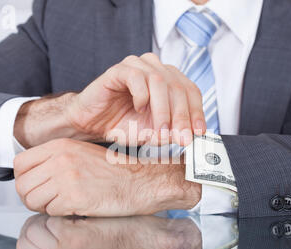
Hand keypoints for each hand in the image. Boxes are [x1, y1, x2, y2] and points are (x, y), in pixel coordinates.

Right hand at [14, 53, 205, 147]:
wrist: (91, 123)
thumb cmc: (122, 125)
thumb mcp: (152, 134)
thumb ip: (170, 133)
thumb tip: (187, 137)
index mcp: (169, 82)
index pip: (191, 92)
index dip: (197, 113)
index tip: (199, 134)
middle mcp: (156, 69)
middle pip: (178, 88)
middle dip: (181, 117)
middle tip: (181, 139)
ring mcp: (138, 67)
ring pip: (160, 82)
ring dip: (163, 111)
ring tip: (159, 132)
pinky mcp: (119, 70)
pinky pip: (137, 77)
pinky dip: (142, 96)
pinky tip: (138, 109)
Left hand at [14, 139, 200, 216]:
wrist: (141, 182)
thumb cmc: (117, 171)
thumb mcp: (82, 154)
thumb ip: (55, 160)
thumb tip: (33, 175)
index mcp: (60, 146)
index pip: (19, 164)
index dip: (23, 179)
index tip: (33, 186)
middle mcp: (60, 160)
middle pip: (22, 184)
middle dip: (31, 196)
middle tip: (46, 201)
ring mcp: (66, 179)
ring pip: (31, 200)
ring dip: (43, 207)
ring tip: (60, 205)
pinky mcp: (74, 198)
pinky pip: (50, 212)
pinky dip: (58, 214)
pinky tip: (74, 208)